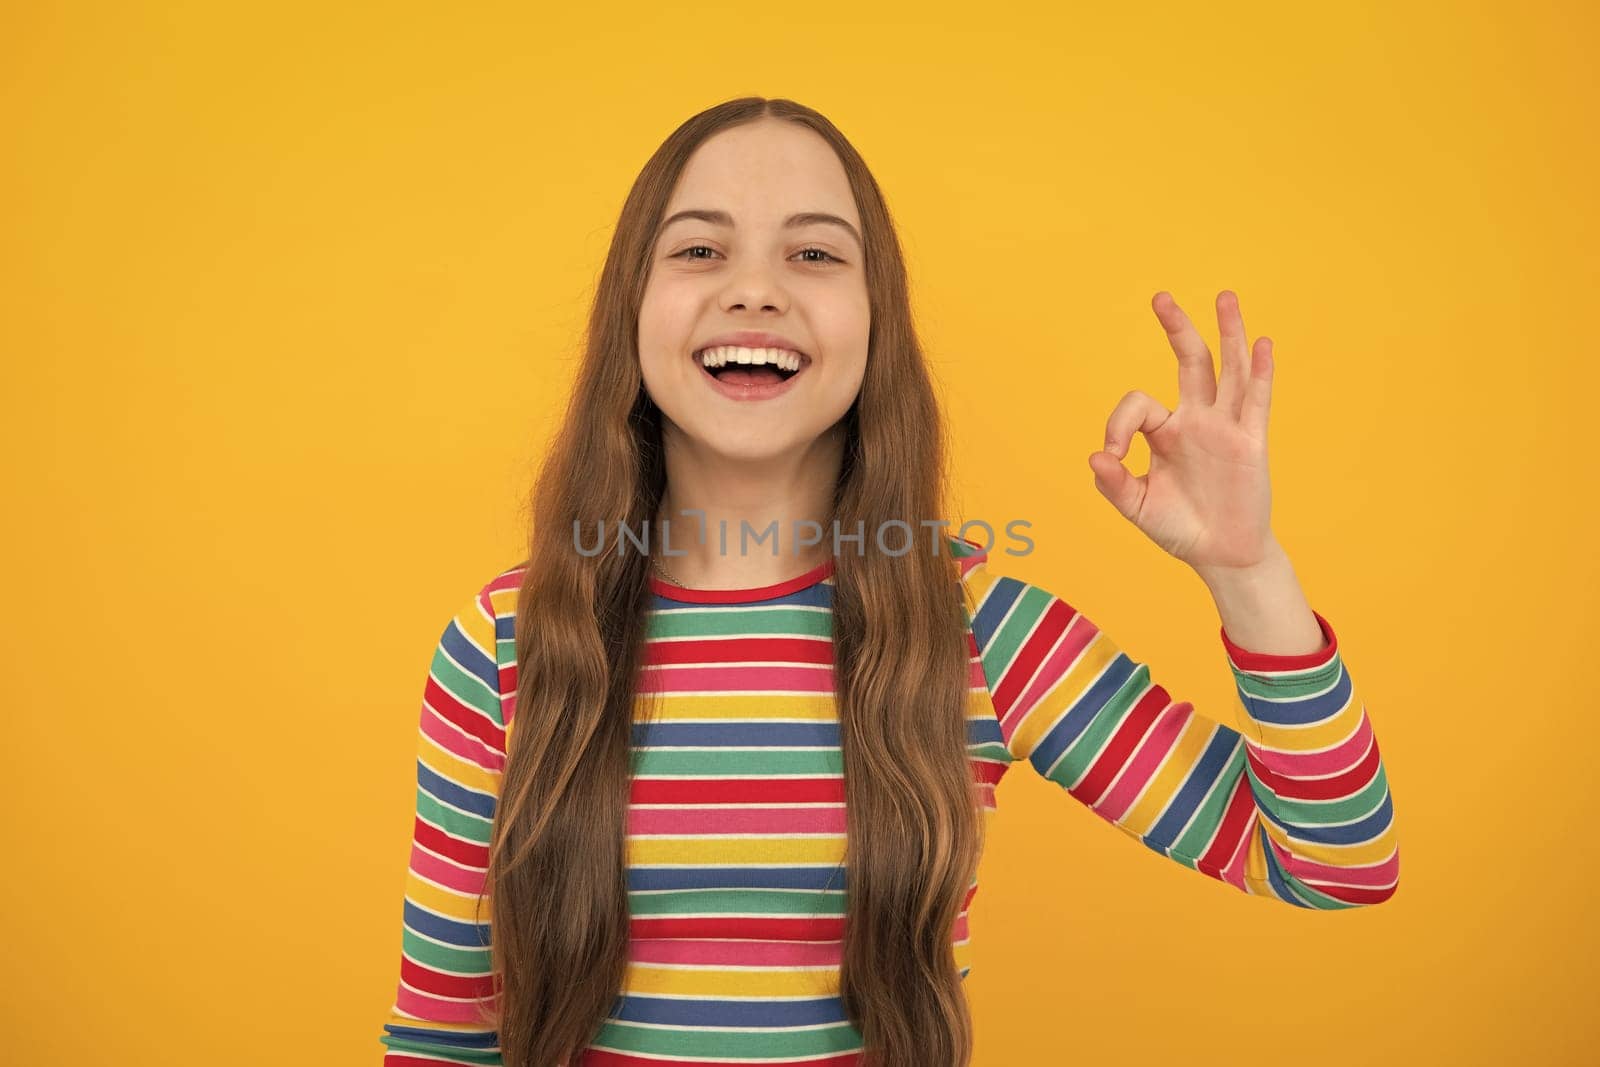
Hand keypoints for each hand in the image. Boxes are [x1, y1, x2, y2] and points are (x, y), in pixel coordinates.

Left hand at [1087, 290, 1277, 571]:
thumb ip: (1114, 484)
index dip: (1119, 423)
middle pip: (1190, 362)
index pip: (1139, 404)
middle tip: (1159, 297)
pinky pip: (1256, 402)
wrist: (1220, 555)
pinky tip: (1261, 343)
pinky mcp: (1251, 443)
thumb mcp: (1138, 507)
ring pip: (1228, 370)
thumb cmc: (1178, 528)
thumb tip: (1096, 456)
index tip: (1112, 455)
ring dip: (1227, 333)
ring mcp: (1225, 428)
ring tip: (1225, 297)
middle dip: (1176, 329)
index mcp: (1165, 432)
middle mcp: (1196, 420)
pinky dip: (1259, 372)